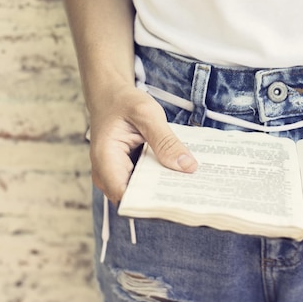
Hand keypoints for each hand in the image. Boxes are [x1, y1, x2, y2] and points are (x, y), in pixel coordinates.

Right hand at [88, 84, 196, 203]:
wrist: (111, 96)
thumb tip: (188, 167)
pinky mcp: (127, 174)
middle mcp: (107, 174)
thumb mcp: (147, 114)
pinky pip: (145, 184)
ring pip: (142, 194)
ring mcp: (116, 176)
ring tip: (193, 187)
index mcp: (106, 160)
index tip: (179, 202)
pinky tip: (182, 176)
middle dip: (164, 199)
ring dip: (165, 190)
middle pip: (136, 199)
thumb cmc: (124, 102)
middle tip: (195, 194)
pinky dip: (162, 180)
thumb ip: (166, 141)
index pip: (127, 197)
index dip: (151, 205)